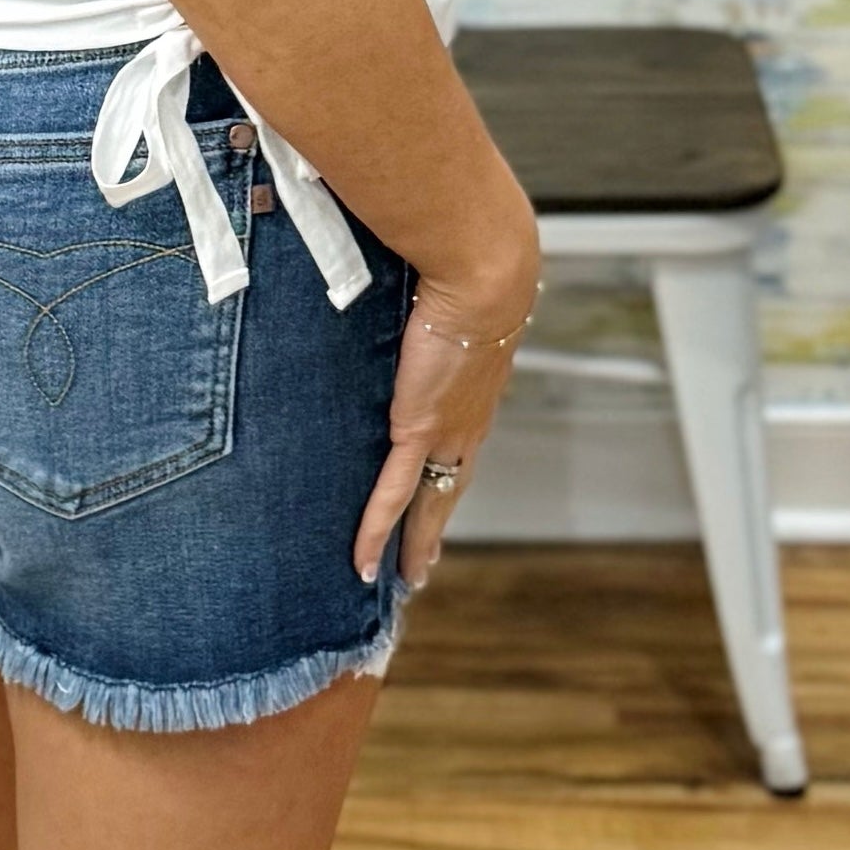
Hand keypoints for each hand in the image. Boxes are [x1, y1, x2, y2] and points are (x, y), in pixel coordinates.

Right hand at [352, 247, 540, 588]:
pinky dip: (377, 530)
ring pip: (426, 504)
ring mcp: (445, 433)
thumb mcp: (455, 300)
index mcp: (475, 397)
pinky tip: (364, 560)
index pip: (461, 451)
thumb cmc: (471, 269)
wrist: (485, 274)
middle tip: (423, 565)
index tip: (440, 501)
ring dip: (413, 545)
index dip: (449, 480)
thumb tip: (422, 287)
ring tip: (403, 579)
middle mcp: (466, 425)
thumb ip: (436, 307)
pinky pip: (392, 493)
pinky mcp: (418, 429)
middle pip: (449, 491)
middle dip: (434, 530)